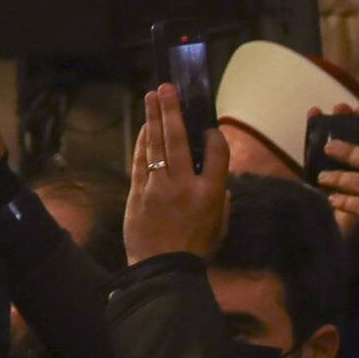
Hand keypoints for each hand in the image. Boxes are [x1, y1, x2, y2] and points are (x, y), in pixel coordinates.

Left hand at [124, 85, 229, 264]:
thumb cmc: (196, 249)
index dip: (214, 137)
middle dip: (172, 110)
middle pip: (178, 139)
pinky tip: (144, 129)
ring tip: (152, 97)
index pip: (217, 153)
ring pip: (155, 145)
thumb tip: (216, 180)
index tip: (209, 127)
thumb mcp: (220, 223)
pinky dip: (142, 143)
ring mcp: (158, 186)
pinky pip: (141, 161)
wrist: (163, 269)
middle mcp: (184, 184)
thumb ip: (220, 197)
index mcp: (211, 192)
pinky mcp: (138, 192)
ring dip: (153, 119)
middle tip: (167, 88)